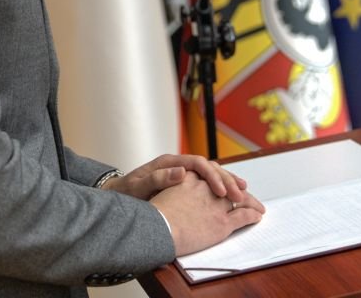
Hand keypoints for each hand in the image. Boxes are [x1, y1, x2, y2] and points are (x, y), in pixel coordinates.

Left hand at [103, 153, 249, 202]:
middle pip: (208, 166)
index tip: (221, 192)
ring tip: (243, 192)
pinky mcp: (183, 185)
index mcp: (168, 163)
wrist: (118, 196)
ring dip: (227, 181)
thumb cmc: (126, 193)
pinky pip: (205, 183)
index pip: (197, 163)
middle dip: (226, 179)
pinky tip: (229, 196)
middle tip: (240, 194)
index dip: (212, 176)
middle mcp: (178, 166)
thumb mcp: (138, 187)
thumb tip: (181, 172)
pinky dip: (219, 188)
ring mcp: (181, 174)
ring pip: (210, 173)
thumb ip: (157, 178)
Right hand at [150, 172, 264, 255]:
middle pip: (226, 183)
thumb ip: (169, 181)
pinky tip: (257, 216)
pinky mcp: (221, 222)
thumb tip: (179, 174)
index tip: (223, 181)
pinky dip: (251, 215)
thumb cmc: (152, 214)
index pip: (209, 172)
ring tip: (257, 206)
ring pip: (238, 199)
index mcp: (189, 177)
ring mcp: (215, 204)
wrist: (155, 228)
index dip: (218, 177)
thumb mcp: (155, 189)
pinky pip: (243, 216)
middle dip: (236, 187)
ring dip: (249, 201)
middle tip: (244, 193)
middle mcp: (205, 187)